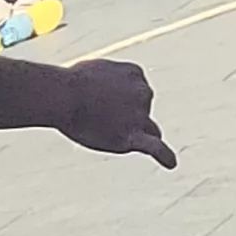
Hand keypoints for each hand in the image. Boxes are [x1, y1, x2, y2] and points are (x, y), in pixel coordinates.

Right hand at [55, 58, 173, 165]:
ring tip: (103, 130)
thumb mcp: (93, 71)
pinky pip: (155, 148)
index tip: (97, 101)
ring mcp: (140, 114)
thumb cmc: (71, 84)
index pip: (134, 92)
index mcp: (136, 73)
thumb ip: (108, 83)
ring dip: (133, 133)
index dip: (117, 100)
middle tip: (95, 116)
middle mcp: (144, 92)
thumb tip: (107, 95)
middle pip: (142, 111)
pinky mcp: (133, 135)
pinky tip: (171, 164)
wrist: (64, 95)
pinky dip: (165, 156)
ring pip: (149, 130)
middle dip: (127, 117)